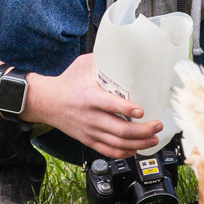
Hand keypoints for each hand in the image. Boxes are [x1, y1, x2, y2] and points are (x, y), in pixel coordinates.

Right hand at [25, 53, 164, 157]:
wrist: (46, 102)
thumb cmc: (67, 83)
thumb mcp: (82, 66)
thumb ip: (104, 61)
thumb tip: (126, 51)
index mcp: (90, 97)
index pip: (110, 106)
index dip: (127, 110)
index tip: (141, 111)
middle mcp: (90, 117)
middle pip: (120, 130)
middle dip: (143, 131)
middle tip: (157, 125)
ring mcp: (90, 131)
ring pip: (117, 143)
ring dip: (139, 144)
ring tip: (153, 138)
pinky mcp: (88, 140)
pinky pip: (108, 151)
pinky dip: (124, 153)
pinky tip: (136, 148)